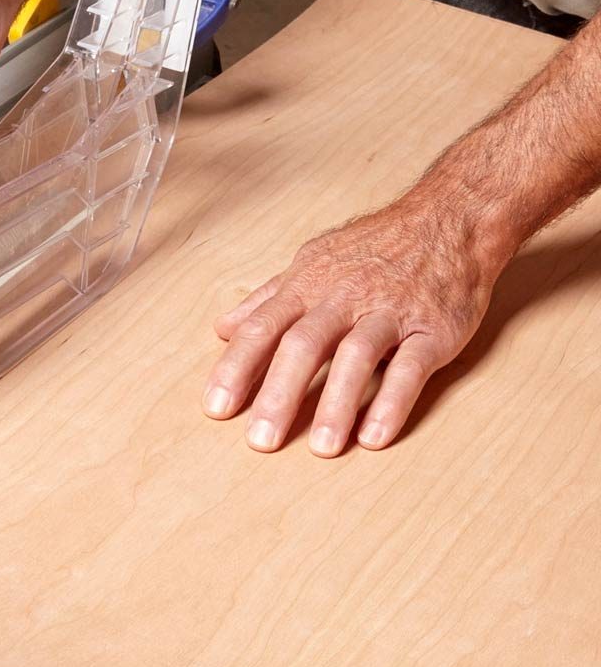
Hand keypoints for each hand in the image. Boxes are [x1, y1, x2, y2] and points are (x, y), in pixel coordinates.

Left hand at [202, 194, 507, 455]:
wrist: (450, 218)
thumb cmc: (374, 248)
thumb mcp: (313, 263)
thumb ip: (267, 300)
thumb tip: (223, 329)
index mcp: (308, 286)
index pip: (263, 328)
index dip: (236, 368)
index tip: (216, 407)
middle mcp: (344, 297)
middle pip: (304, 345)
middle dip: (279, 394)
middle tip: (261, 440)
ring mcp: (390, 312)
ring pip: (357, 355)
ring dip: (337, 403)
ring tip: (321, 448)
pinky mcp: (432, 328)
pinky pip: (412, 367)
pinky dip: (393, 402)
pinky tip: (375, 437)